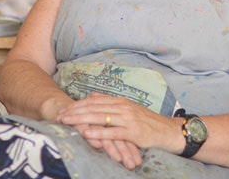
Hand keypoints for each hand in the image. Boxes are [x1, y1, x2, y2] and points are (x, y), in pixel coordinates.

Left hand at [56, 93, 181, 168]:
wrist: (169, 131)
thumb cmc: (147, 122)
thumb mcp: (128, 109)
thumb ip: (110, 103)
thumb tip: (93, 96)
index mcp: (120, 101)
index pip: (94, 100)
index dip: (77, 104)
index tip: (64, 108)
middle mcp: (122, 107)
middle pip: (93, 107)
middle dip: (74, 111)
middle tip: (59, 115)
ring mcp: (127, 118)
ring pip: (99, 117)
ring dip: (81, 119)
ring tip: (66, 121)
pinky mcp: (133, 132)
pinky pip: (112, 132)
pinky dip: (98, 132)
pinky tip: (86, 133)